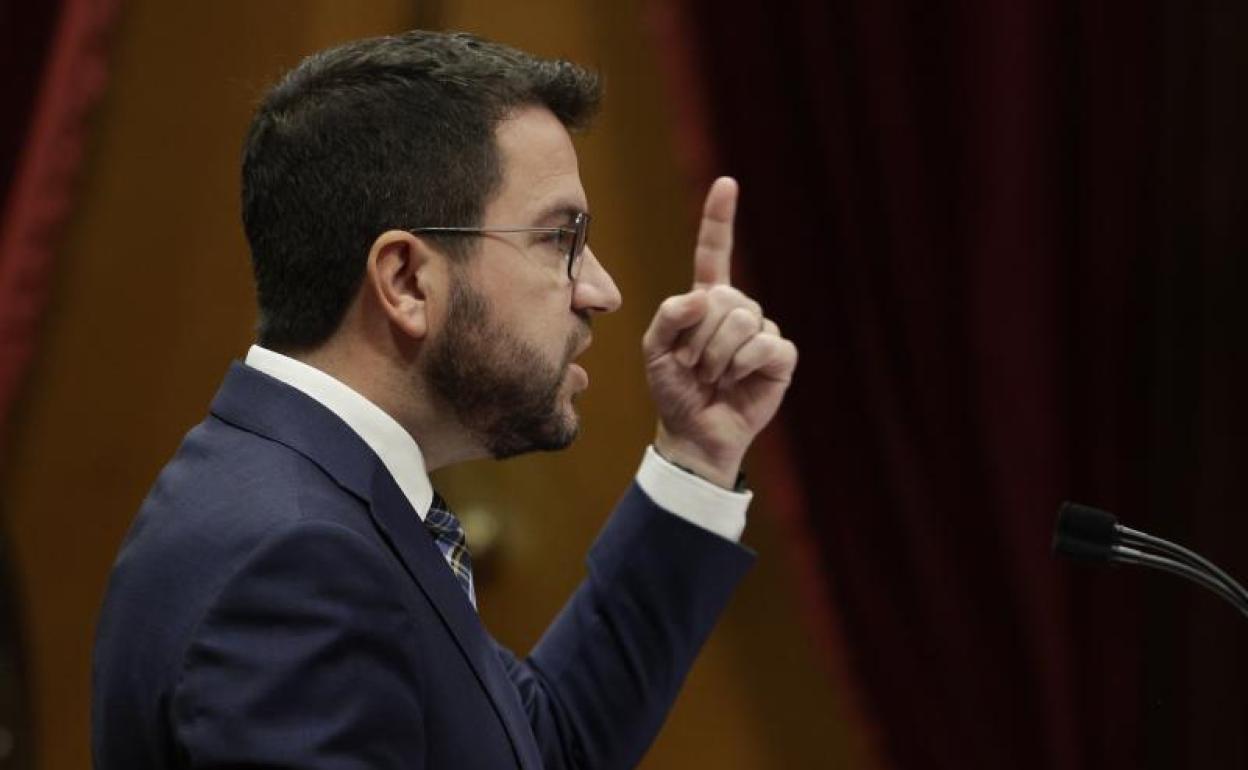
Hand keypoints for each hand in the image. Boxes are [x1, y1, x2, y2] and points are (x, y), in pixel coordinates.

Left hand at [642, 177, 797, 487]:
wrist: (694, 432)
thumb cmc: (674, 390)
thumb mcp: (654, 350)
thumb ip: (669, 316)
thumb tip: (702, 296)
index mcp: (707, 300)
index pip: (715, 251)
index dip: (720, 218)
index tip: (726, 183)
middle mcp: (737, 309)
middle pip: (724, 298)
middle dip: (700, 337)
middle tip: (691, 366)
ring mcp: (761, 330)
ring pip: (742, 321)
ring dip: (716, 355)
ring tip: (710, 376)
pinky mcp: (780, 356)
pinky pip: (764, 345)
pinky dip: (741, 365)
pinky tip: (735, 380)